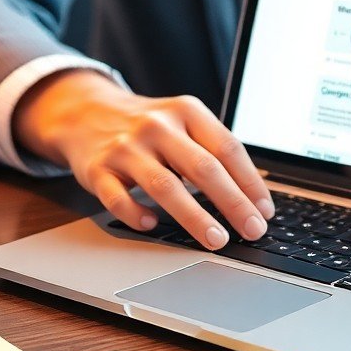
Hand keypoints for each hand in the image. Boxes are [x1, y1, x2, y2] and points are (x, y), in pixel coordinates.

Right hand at [13, 69, 273, 248]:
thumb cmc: (148, 126)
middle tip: (252, 230)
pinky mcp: (98, 169)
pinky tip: (151, 225)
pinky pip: (118, 198)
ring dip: (194, 216)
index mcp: (186, 112)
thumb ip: (212, 152)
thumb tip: (251, 200)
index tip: (265, 211)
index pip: (227, 149)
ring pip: (165, 186)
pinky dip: (136, 214)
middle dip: (233, 203)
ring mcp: (126, 147)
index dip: (251, 182)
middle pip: (203, 168)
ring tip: (216, 239)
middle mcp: (157, 127)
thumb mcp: (182, 122)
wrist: (86, 111)